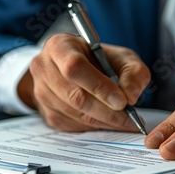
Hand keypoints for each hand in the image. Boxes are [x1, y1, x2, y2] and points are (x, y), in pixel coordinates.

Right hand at [17, 33, 149, 131]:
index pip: (74, 67)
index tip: (122, 101)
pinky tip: (109, 122)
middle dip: (106, 111)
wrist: (78, 69)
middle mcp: (44, 68)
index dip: (99, 86)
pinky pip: (72, 125)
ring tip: (126, 122)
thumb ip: (133, 72)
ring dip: (104, 122)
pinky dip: (95, 127)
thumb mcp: (122, 57)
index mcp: (59, 46)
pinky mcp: (46, 113)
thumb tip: (131, 96)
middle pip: (74, 96)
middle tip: (130, 119)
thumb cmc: (100, 60)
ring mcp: (41, 92)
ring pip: (74, 114)